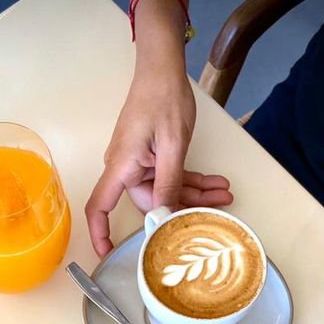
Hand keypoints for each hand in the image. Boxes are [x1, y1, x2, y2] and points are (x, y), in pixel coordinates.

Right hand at [86, 68, 232, 255]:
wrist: (163, 67)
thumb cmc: (162, 97)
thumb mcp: (172, 145)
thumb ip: (168, 183)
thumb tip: (163, 217)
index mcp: (121, 167)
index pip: (100, 208)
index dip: (101, 234)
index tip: (110, 255)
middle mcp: (125, 167)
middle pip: (150, 202)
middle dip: (183, 206)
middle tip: (216, 207)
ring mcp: (137, 162)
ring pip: (166, 189)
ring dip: (194, 192)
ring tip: (223, 194)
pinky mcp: (150, 155)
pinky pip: (169, 175)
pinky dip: (191, 179)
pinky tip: (215, 183)